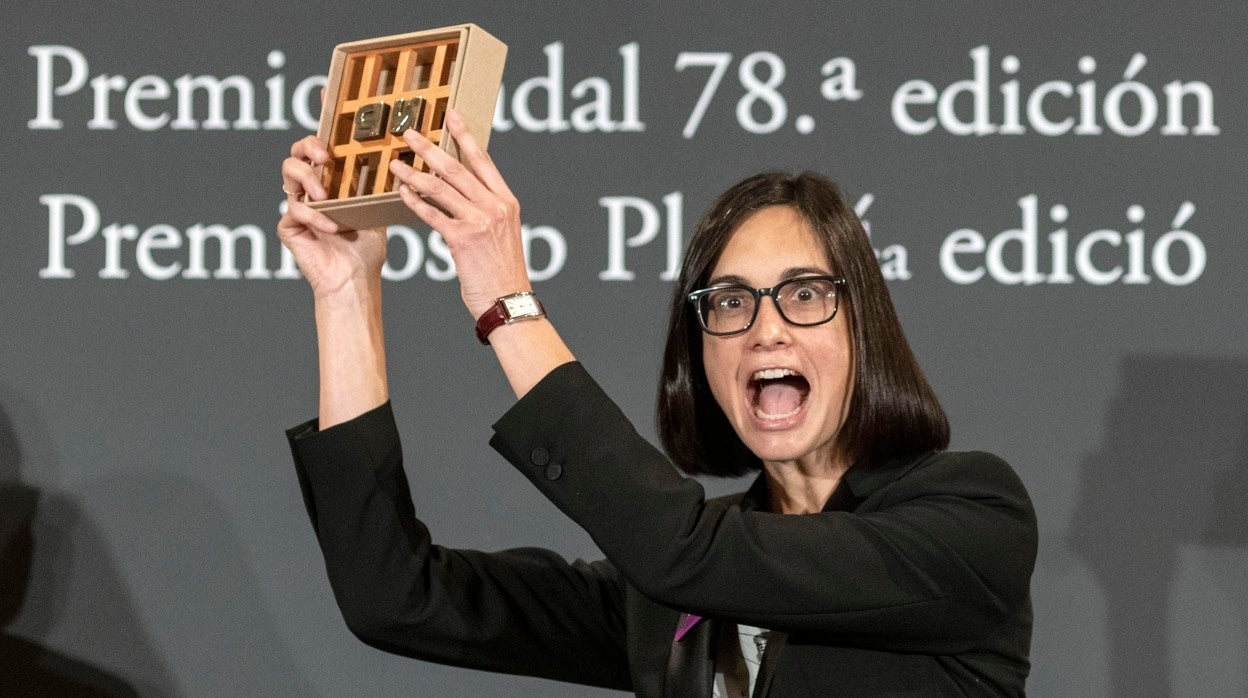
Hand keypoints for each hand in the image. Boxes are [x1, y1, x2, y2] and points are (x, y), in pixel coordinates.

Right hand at [277, 136, 386, 298]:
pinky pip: (294, 211)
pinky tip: (332, 226)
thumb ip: (378, 188)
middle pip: (297, 152)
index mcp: (330, 183)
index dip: (321, 127)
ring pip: (288, 172)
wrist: (355, 279)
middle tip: (325, 157)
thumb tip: (400, 164)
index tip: (328, 106)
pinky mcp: (289, 226)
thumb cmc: (366, 248)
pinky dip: (314, 216)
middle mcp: (310, 190)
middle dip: (308, 146)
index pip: (320, 148)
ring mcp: (297, 206)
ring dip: (307, 178)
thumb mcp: (377, 211)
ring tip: (324, 194)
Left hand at [388, 109, 528, 317]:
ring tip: (395, 164)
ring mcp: (478, 221)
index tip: (451, 115)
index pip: (483, 161)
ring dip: (414, 174)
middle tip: (409, 134)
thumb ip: (486, 210)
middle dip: (429, 148)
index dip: (465, 135)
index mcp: (507, 201)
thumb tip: (462, 195)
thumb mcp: (503, 233)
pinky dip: (414, 203)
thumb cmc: (503, 271)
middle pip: (457, 168)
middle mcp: (494, 206)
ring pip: (440, 188)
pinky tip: (401, 194)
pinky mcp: (461, 239)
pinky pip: (431, 214)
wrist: (508, 302)